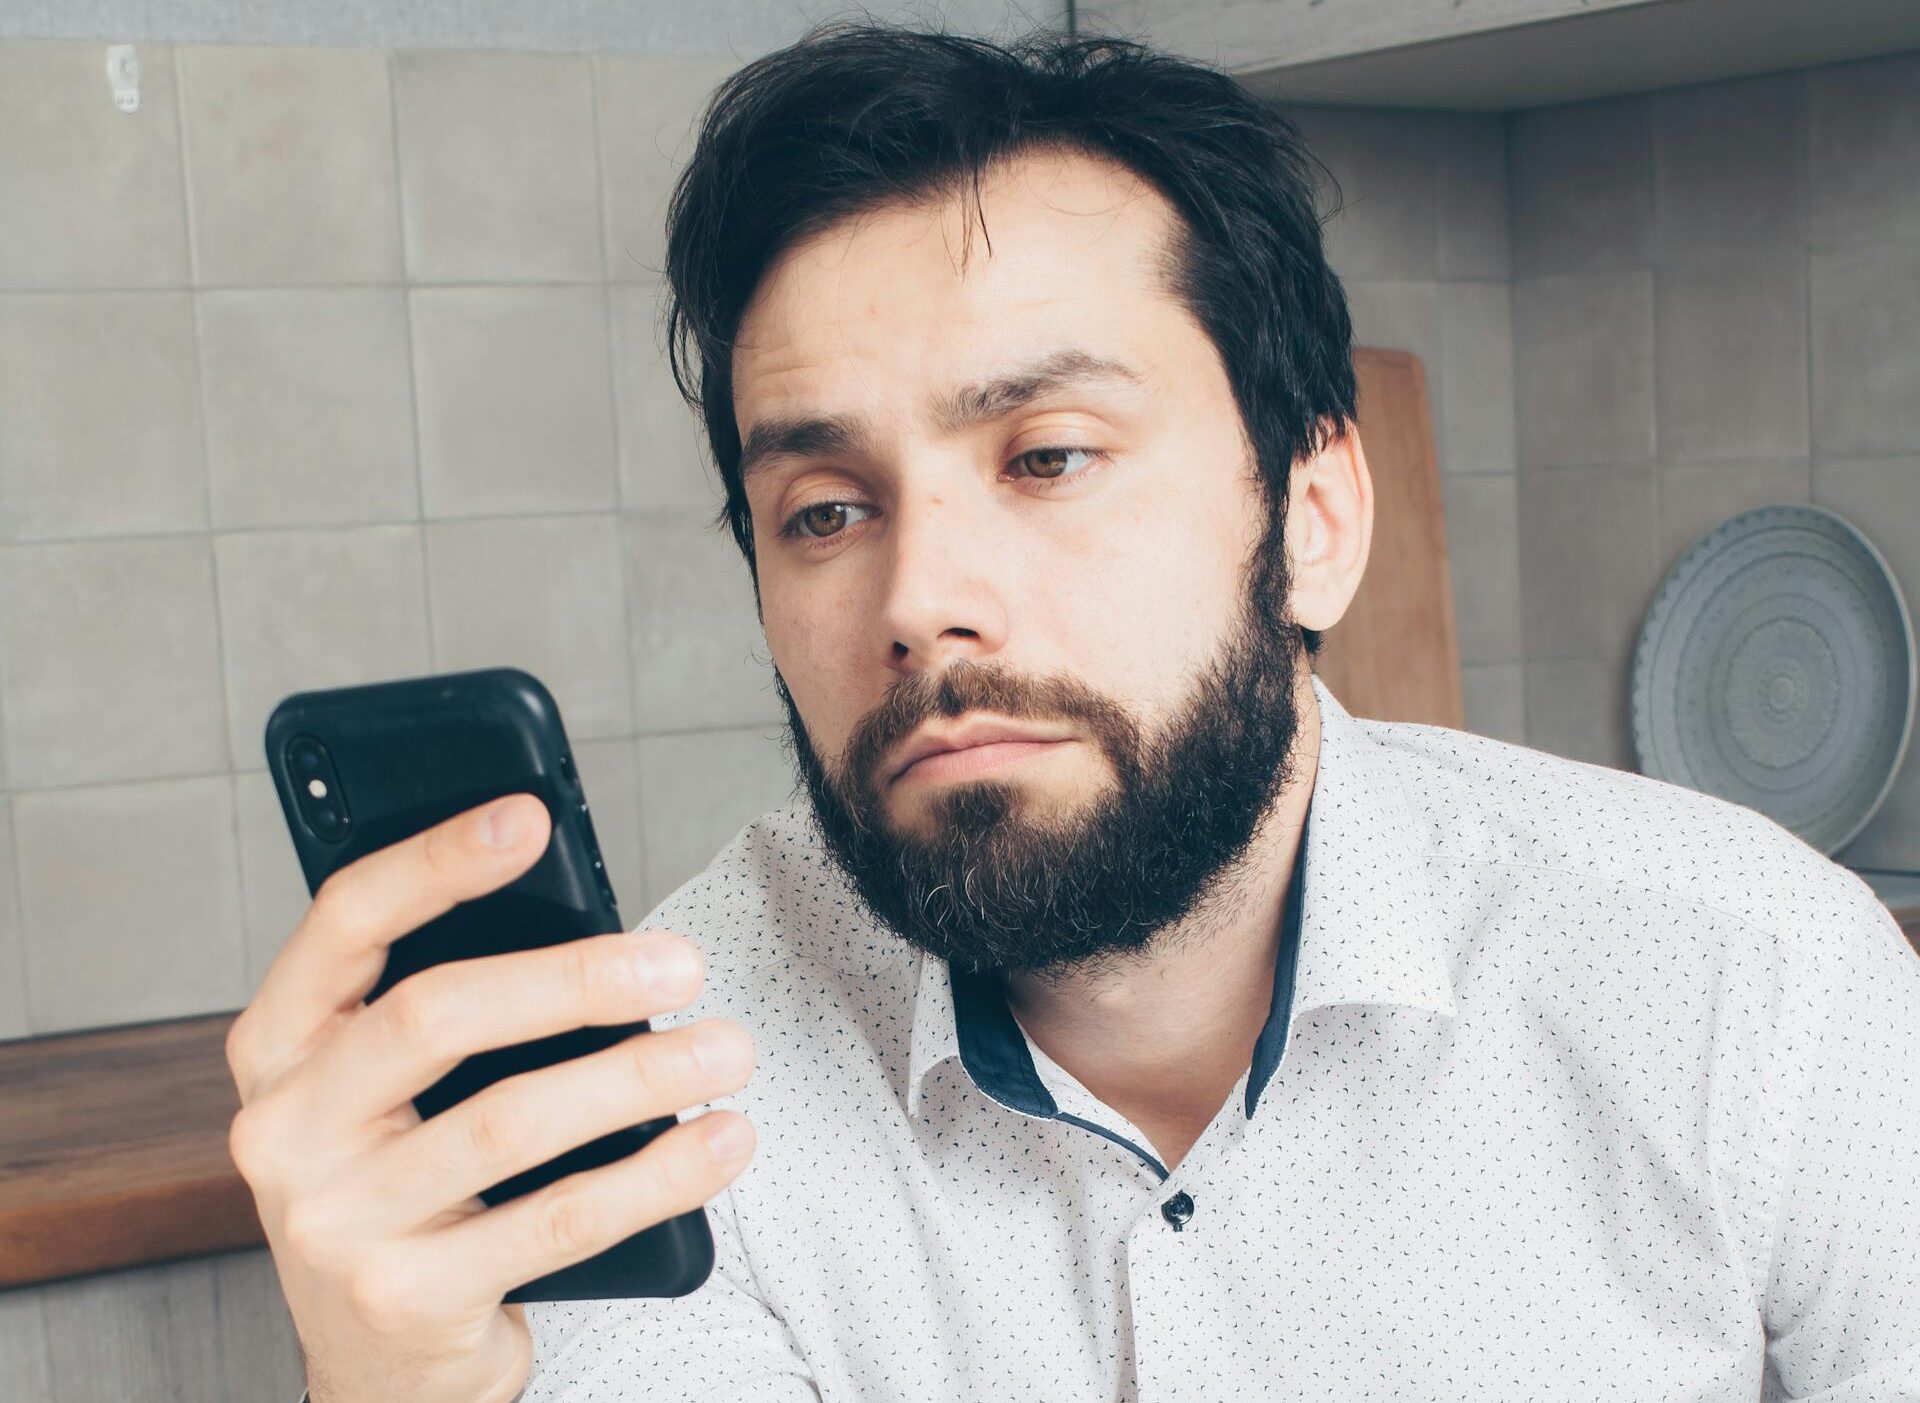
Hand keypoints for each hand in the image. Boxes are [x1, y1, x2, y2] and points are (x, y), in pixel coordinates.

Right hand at [224, 793, 756, 1402]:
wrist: (380, 1365)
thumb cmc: (408, 1188)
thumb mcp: (390, 1094)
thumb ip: (450, 1011)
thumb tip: (601, 932)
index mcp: (278, 1047)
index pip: (345, 921)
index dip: (436, 860)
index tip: (529, 814)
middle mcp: (285, 1129)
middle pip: (436, 1014)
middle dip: (575, 977)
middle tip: (683, 963)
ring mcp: (336, 1222)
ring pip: (510, 1120)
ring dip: (639, 1076)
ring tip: (725, 1051)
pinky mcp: (407, 1298)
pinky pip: (557, 1221)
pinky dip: (656, 1175)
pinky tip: (720, 1142)